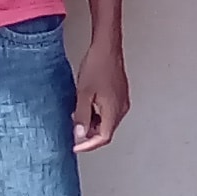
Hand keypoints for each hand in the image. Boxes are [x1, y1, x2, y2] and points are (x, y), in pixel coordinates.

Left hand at [72, 38, 130, 152]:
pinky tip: (87, 106)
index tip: (76, 147)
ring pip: (108, 122)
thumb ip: (82, 117)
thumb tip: (80, 134)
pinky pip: (109, 112)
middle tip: (74, 132)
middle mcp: (121, 108)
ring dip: (93, 124)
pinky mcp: (120, 95)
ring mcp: (122, 101)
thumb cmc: (97, 66)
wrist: (107, 48)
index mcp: (114, 110)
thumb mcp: (83, 94)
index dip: (88, 145)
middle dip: (89, 135)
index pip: (103, 137)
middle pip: (106, 131)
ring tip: (78, 116)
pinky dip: (97, 115)